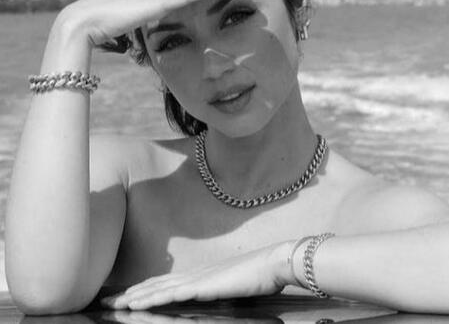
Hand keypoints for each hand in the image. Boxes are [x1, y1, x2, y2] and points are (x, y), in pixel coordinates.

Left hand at [101, 242, 290, 309]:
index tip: (127, 297)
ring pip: (157, 288)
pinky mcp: (202, 286)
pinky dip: (151, 298)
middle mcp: (193, 275)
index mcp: (199, 276)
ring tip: (114, 304)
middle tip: (108, 302)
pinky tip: (137, 304)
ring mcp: (196, 279)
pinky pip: (171, 293)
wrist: (271, 263)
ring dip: (134, 297)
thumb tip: (206, 299)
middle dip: (130, 294)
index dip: (144, 289)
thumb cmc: (256, 276)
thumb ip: (215, 292)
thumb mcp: (231, 288)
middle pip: (155, 284)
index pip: (164, 283)